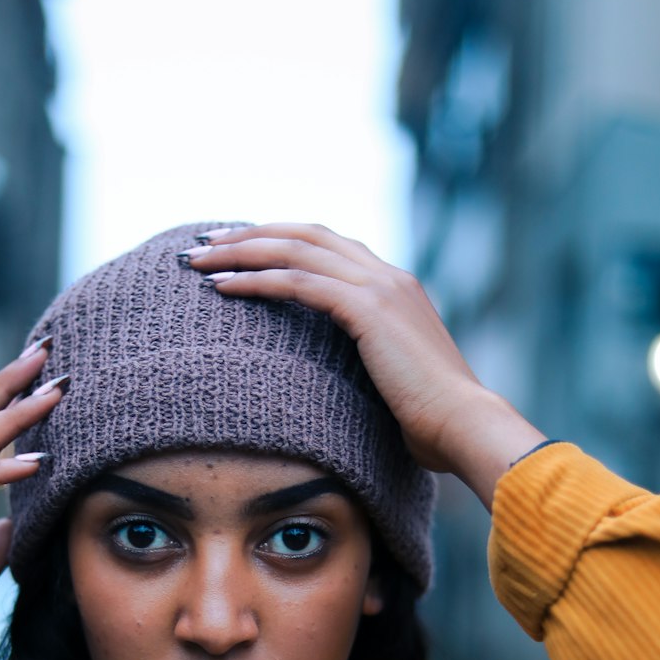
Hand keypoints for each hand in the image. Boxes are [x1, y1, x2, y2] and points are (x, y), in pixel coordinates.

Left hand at [180, 223, 545, 506]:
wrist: (462, 425)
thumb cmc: (430, 421)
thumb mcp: (392, 380)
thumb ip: (368, 361)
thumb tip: (337, 380)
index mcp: (394, 286)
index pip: (327, 245)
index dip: (279, 240)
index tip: (237, 248)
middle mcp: (387, 275)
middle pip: (305, 234)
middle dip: (250, 234)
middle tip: (204, 241)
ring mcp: (380, 287)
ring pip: (296, 249)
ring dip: (241, 251)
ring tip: (198, 260)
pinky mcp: (368, 308)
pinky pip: (299, 282)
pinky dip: (256, 280)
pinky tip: (222, 287)